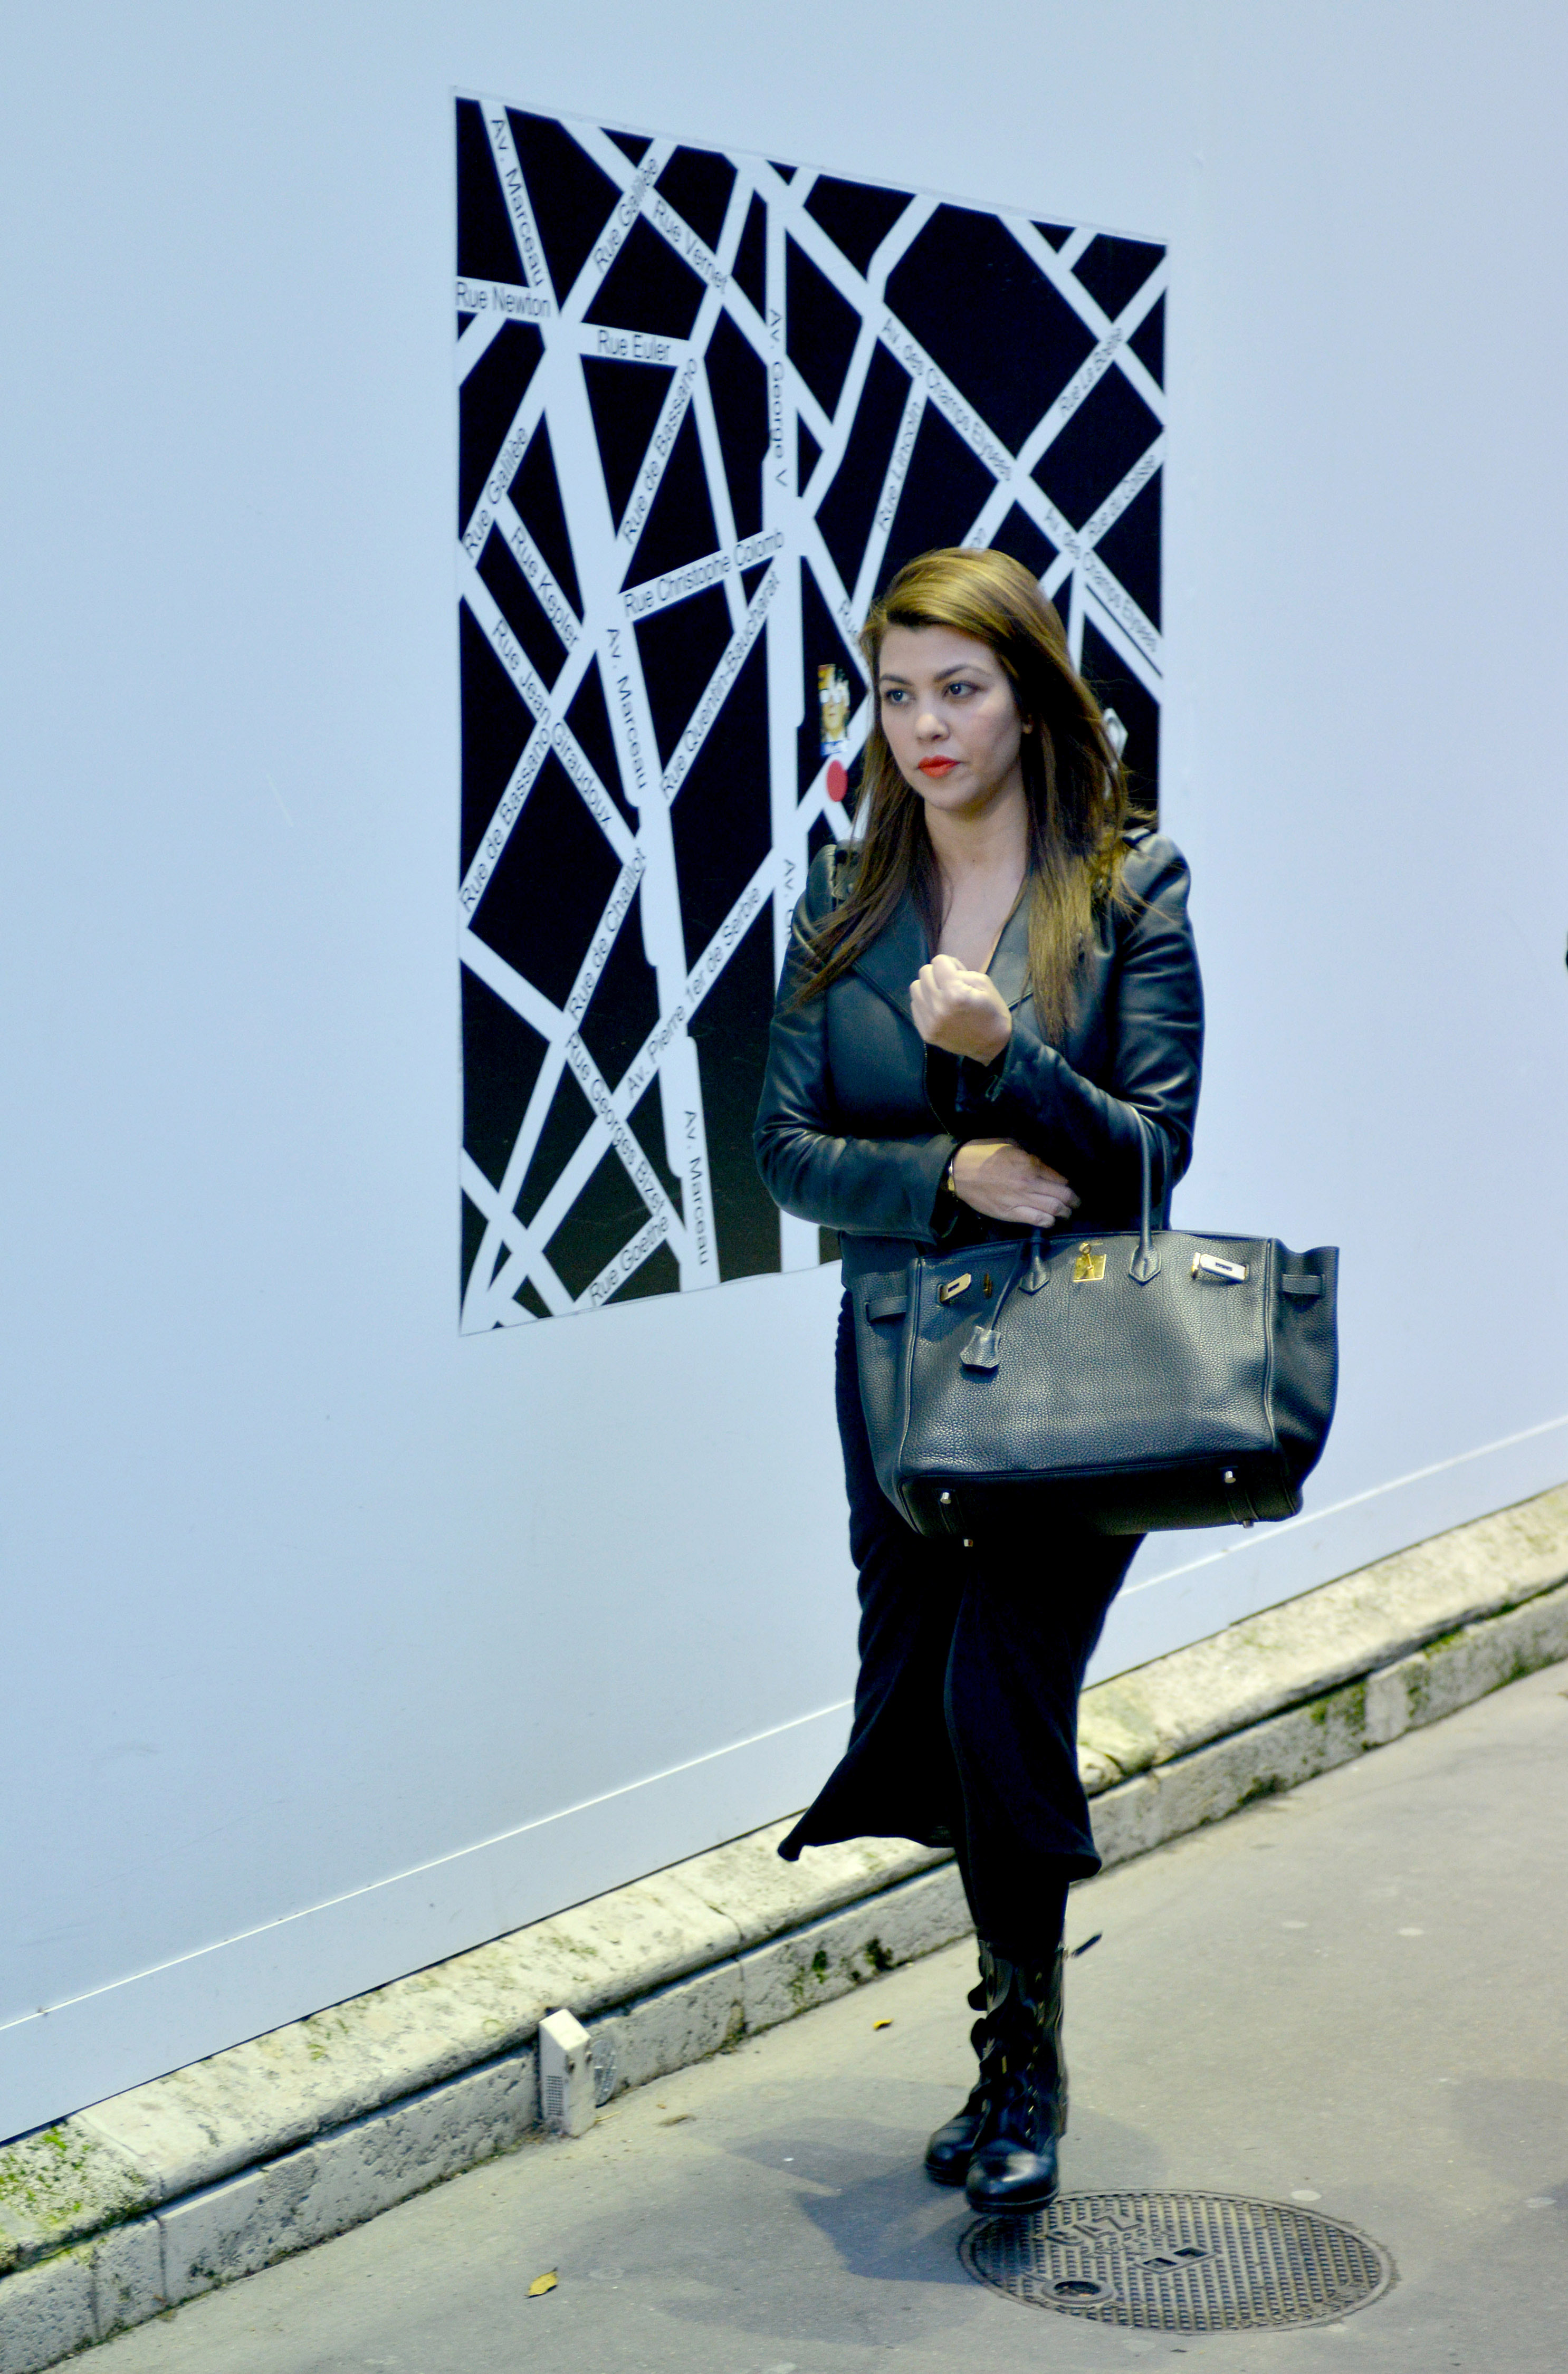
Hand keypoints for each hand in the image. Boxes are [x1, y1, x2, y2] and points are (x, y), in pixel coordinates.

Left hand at [910, 953, 1012, 1063]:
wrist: (992, 1046)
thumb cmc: (992, 1012)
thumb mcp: (984, 983)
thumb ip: (961, 971)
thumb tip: (943, 969)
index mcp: (955, 993)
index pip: (938, 961)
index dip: (950, 964)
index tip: (958, 974)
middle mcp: (938, 1006)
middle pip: (924, 972)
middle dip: (938, 974)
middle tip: (950, 984)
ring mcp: (929, 1021)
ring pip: (915, 988)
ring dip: (928, 987)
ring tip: (941, 995)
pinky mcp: (925, 1032)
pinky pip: (914, 1006)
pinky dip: (925, 1003)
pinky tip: (938, 1008)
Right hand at [951, 1139, 1078, 1227]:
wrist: (959, 1170)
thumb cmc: (983, 1153)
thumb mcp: (1009, 1145)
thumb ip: (1028, 1155)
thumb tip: (1041, 1165)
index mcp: (1029, 1165)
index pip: (1058, 1177)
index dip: (1066, 1183)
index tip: (1068, 1186)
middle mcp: (1028, 1184)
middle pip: (1061, 1195)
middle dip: (1073, 1200)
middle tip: (1077, 1203)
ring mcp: (1019, 1200)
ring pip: (1052, 1209)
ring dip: (1064, 1213)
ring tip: (1067, 1214)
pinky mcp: (1009, 1213)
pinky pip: (1034, 1220)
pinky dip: (1047, 1221)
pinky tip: (1051, 1221)